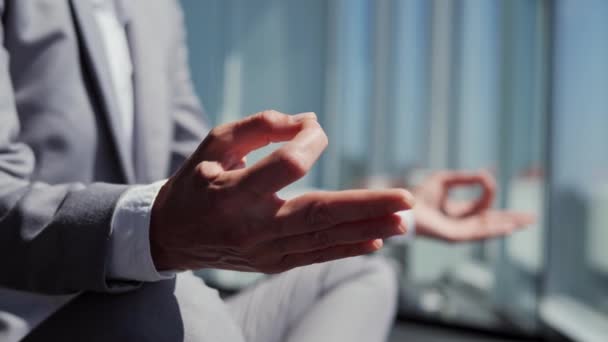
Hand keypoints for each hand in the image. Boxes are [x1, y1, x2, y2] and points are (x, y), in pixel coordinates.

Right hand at [150, 110, 413, 272]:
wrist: (172, 236)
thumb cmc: (196, 181)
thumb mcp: (215, 143)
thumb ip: (259, 126)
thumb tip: (309, 122)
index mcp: (233, 192)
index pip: (286, 167)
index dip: (309, 142)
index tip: (313, 129)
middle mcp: (251, 226)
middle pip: (317, 214)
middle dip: (364, 206)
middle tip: (405, 200)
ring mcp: (264, 251)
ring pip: (323, 239)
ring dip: (366, 228)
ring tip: (404, 220)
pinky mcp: (272, 263)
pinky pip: (316, 256)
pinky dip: (347, 248)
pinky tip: (376, 241)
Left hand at [412, 170, 534, 241]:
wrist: (405, 206)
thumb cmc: (420, 194)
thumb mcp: (446, 180)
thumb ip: (467, 178)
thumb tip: (487, 174)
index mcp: (459, 211)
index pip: (483, 206)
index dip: (488, 191)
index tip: (486, 178)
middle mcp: (462, 223)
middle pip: (493, 222)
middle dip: (512, 219)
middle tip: (532, 218)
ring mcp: (460, 231)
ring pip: (489, 229)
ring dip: (508, 225)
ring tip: (526, 223)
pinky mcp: (455, 236)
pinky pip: (478, 233)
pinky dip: (494, 230)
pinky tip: (508, 228)